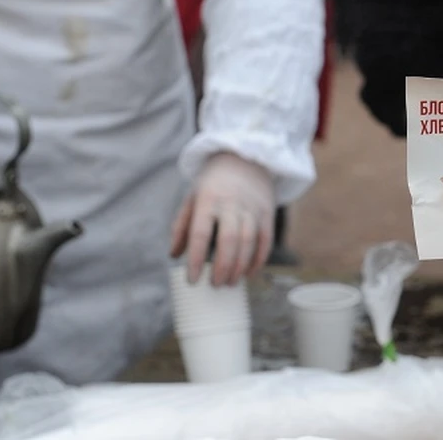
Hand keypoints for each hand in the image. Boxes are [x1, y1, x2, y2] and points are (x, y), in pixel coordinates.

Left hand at [170, 152, 274, 285]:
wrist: (245, 157)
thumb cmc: (213, 182)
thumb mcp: (192, 197)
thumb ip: (182, 226)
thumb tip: (175, 255)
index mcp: (207, 200)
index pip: (201, 234)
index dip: (197, 259)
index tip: (193, 279)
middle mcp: (231, 204)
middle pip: (229, 241)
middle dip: (223, 267)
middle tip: (216, 285)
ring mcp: (252, 208)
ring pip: (248, 242)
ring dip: (240, 266)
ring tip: (231, 282)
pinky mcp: (267, 211)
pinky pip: (265, 239)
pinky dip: (259, 259)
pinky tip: (249, 273)